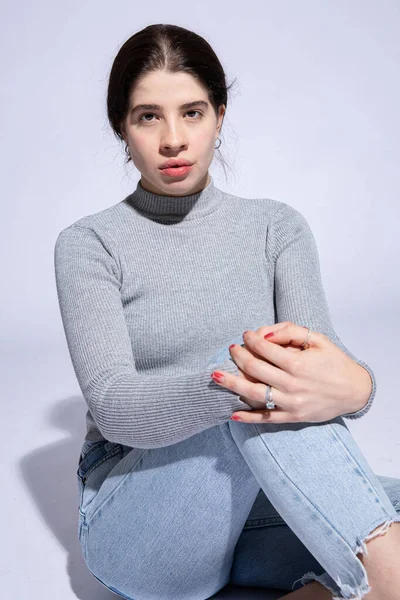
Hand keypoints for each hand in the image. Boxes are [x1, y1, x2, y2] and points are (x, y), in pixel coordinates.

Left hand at [211, 322, 370, 422]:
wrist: (354, 391)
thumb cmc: (334, 362)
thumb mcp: (318, 340)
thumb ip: (292, 332)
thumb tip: (266, 333)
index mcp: (298, 364)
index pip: (265, 349)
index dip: (251, 339)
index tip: (245, 335)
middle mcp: (292, 384)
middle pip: (254, 369)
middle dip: (238, 356)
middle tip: (232, 349)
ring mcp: (291, 402)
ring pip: (254, 393)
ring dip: (232, 384)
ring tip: (215, 376)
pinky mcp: (292, 416)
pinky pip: (265, 418)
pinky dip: (248, 417)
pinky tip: (232, 413)